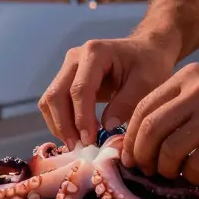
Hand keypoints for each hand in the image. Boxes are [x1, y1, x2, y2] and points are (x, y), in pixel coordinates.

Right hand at [38, 36, 176, 150]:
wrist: (145, 50)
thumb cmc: (148, 64)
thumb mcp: (147, 83)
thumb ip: (127, 104)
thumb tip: (107, 129)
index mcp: (95, 53)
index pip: (80, 89)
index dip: (82, 117)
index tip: (89, 141)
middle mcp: (74, 58)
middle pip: (57, 94)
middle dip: (64, 124)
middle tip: (78, 147)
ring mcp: (67, 68)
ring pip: (50, 100)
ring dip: (59, 124)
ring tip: (76, 144)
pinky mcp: (66, 79)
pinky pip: (54, 103)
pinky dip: (60, 121)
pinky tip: (75, 135)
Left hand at [120, 63, 198, 183]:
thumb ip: (182, 104)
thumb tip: (149, 137)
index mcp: (188, 77)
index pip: (143, 108)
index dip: (131, 137)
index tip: (131, 156)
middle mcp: (197, 91)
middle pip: (150, 129)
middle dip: (142, 156)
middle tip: (147, 171)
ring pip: (169, 148)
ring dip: (166, 169)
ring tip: (174, 175)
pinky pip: (197, 163)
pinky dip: (192, 176)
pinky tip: (198, 176)